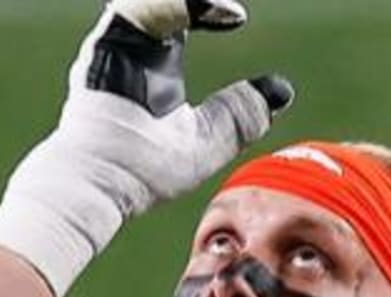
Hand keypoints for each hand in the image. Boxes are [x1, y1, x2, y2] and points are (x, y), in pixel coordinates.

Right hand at [0, 0, 293, 296]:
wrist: (108, 183)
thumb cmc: (147, 172)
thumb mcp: (210, 138)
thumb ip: (242, 113)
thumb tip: (282, 92)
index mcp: (156, 64)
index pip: (183, 14)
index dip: (208, 8)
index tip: (237, 19)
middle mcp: (135, 47)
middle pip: (165, 1)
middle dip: (197, 1)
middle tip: (229, 9)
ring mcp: (119, 43)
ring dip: (196, 1)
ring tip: (227, 11)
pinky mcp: (109, 43)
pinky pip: (144, 7)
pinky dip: (182, 5)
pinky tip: (220, 14)